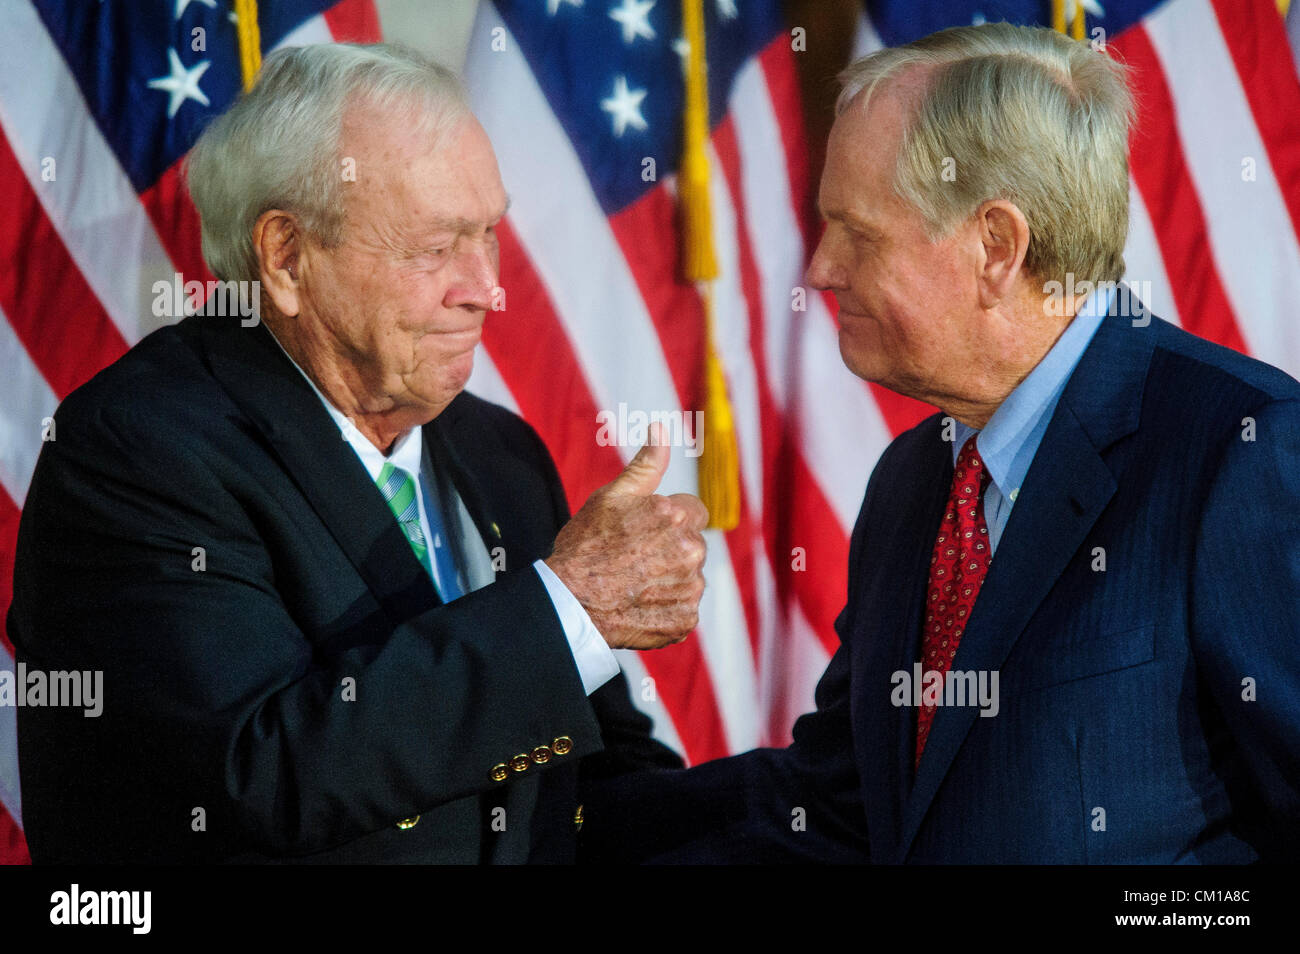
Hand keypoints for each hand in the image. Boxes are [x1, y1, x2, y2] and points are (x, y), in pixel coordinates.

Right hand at [545, 426, 707, 649]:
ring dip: (671, 579)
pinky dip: (667, 608)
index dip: (667, 520)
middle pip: (692, 544)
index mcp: (676, 514)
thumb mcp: (611, 496)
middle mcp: (690, 550)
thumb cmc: (586, 545)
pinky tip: (640, 604)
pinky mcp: (686, 618)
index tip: (643, 532)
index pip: (692, 511)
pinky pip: (684, 608)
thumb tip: (660, 427)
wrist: (569, 601)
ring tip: (635, 583)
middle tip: (634, 559)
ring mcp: (690, 587)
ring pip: (690, 577)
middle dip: (671, 549)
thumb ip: (646, 464)